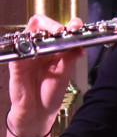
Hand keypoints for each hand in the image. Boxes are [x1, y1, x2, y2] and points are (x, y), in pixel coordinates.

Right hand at [8, 15, 83, 135]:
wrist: (37, 111)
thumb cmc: (51, 93)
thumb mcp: (64, 75)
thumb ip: (69, 59)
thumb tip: (80, 47)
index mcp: (57, 50)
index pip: (61, 31)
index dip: (69, 25)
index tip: (76, 27)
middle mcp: (42, 48)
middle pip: (44, 25)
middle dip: (53, 24)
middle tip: (62, 31)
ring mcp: (28, 52)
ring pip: (30, 31)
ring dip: (40, 29)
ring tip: (52, 35)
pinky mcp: (16, 61)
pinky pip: (18, 47)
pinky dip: (25, 43)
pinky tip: (34, 46)